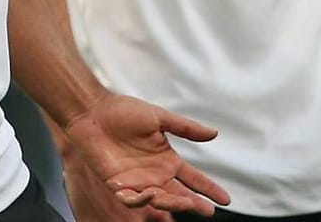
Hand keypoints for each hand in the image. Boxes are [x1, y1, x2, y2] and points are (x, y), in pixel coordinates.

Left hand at [61, 92, 229, 216]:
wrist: (93, 112)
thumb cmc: (124, 111)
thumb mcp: (159, 117)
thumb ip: (185, 128)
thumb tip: (215, 133)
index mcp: (167, 159)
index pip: (193, 178)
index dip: (209, 188)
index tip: (226, 200)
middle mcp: (155, 173)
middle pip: (178, 195)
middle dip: (192, 204)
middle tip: (206, 210)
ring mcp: (137, 180)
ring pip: (157, 201)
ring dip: (166, 202)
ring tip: (167, 197)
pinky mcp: (117, 184)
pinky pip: (130, 199)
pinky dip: (136, 200)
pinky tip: (142, 195)